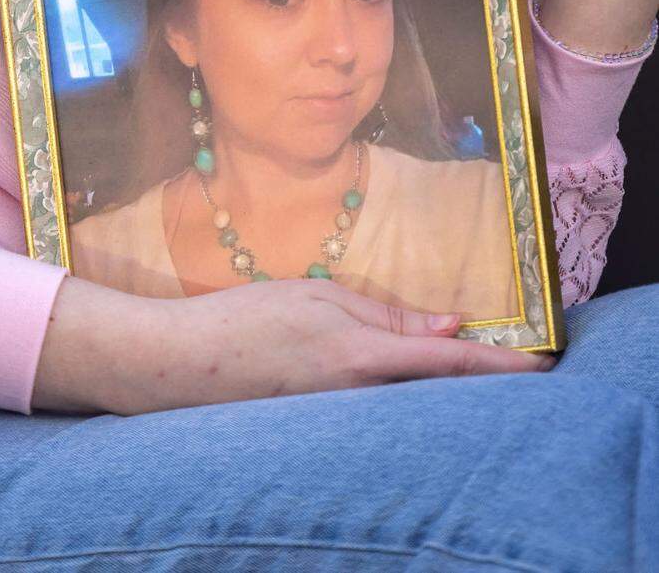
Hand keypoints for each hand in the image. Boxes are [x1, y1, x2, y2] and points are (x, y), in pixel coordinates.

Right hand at [32, 275, 552, 414]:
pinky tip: (401, 387)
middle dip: (480, 381)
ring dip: (441, 391)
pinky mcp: (323, 429)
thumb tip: (449, 323)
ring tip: (465, 372)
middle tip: (518, 366)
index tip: (543, 364)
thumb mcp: (318, 296)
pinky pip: (379, 415)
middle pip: (440, 393)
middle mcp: (362, 398)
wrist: (181, 365)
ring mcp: (343, 420)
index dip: (501, 363)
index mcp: (364, 355)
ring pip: (412, 406)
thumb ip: (386, 314)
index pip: (450, 361)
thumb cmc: (247, 318)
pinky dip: (402, 400)